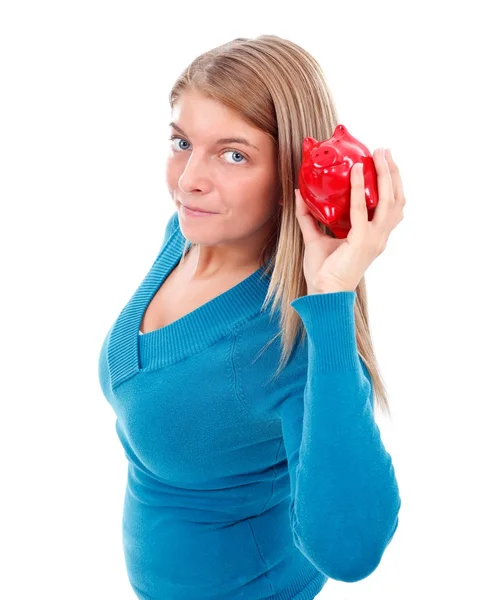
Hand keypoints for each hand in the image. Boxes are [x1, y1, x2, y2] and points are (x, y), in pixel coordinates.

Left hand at [294, 147, 405, 293]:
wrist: (323, 293)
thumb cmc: (323, 271)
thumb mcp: (315, 238)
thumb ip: (309, 217)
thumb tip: (299, 194)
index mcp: (373, 237)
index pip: (390, 207)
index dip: (390, 184)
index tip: (382, 163)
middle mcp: (379, 237)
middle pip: (397, 200)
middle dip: (394, 173)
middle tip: (385, 151)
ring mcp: (374, 239)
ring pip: (389, 201)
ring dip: (386, 175)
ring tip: (379, 155)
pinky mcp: (362, 240)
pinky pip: (362, 209)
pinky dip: (360, 189)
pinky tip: (357, 171)